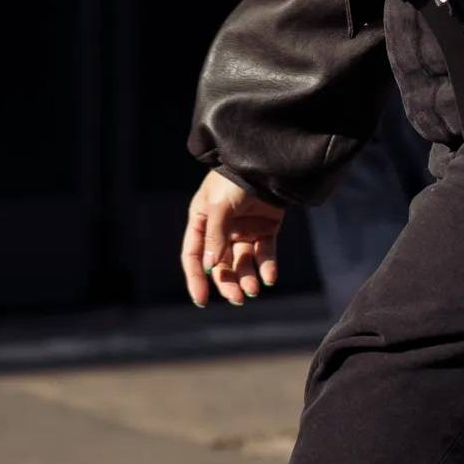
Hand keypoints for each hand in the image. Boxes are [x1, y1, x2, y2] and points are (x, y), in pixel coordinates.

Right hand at [183, 171, 285, 306]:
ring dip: (247, 278)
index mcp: (202, 220)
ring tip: (254, 290)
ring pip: (243, 263)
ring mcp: (244, 230)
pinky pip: (265, 254)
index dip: (196, 278)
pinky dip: (267, 267)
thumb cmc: (235, 180)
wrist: (267, 163)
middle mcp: (221, 229)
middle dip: (227, 283)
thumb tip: (210, 268)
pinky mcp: (266, 229)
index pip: (194, 256)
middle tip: (237, 298)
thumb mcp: (219, 205)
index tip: (201, 300)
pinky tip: (270, 278)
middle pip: (221, 265)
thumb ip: (215, 236)